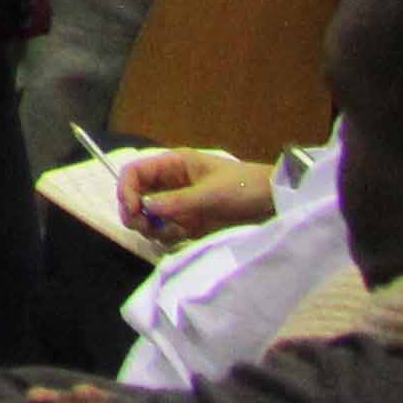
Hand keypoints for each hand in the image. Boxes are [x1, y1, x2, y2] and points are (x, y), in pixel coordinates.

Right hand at [110, 148, 278, 241]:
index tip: (134, 211)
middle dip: (135, 212)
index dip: (127, 190)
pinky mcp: (188, 223)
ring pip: (147, 216)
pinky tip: (181, 236)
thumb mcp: (211, 193)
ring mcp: (178, 204)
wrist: (275, 204)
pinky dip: (166, 237)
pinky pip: (165, 231)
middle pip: (136, 196)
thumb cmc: (245, 187)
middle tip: (144, 227)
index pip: (134, 173)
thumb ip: (177, 201)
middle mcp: (170, 184)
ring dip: (151, 227)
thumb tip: (145, 209)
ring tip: (169, 232)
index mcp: (173, 166)